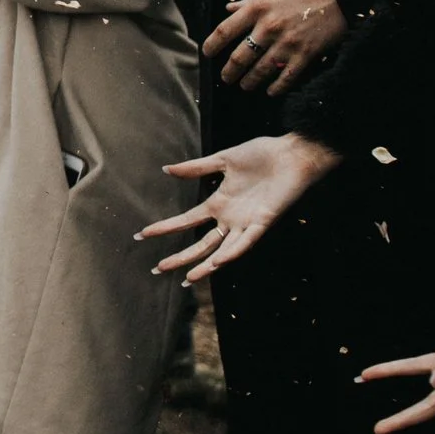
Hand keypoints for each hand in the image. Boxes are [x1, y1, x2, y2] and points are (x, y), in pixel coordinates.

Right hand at [139, 133, 342, 281]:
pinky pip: (246, 242)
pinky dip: (232, 252)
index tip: (143, 234)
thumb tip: (166, 169)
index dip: (166, 228)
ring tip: (187, 278)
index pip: (187, 221)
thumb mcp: (223, 159)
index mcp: (219, 203)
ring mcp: (246, 222)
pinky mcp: (263, 222)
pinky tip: (217, 262)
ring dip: (204, 265)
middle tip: (158, 269)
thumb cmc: (261, 154)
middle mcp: (230, 218)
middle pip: (201, 244)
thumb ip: (196, 167)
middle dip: (180, 257)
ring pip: (221, 251)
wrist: (291, 155)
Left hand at [205, 0, 347, 92]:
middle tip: (226, 77)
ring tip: (245, 86)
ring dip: (250, 81)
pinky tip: (271, 91)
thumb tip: (230, 8)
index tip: (207, 53)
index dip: (212, 45)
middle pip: (240, 56)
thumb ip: (250, 0)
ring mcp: (287, 43)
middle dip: (230, 71)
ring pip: (261, 70)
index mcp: (257, 7)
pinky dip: (277, 87)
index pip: (225, 30)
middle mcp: (268, 27)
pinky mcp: (306, 54)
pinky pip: (287, 77)